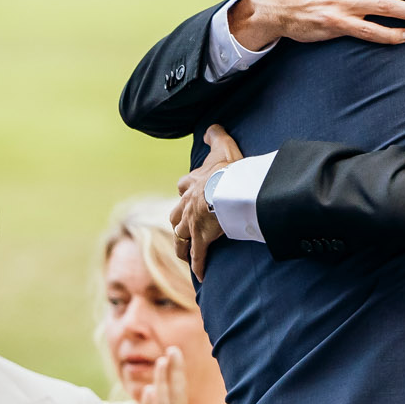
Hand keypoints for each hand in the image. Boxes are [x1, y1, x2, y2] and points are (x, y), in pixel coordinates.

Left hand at [174, 125, 242, 277]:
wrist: (228, 190)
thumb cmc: (227, 170)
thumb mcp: (222, 146)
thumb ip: (215, 135)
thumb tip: (210, 127)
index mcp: (193, 184)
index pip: (184, 186)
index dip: (187, 191)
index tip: (190, 195)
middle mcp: (187, 204)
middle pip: (176, 216)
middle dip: (180, 223)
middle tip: (185, 230)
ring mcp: (192, 224)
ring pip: (181, 238)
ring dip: (184, 246)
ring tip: (187, 255)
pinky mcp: (200, 239)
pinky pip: (198, 255)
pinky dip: (199, 266)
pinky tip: (201, 276)